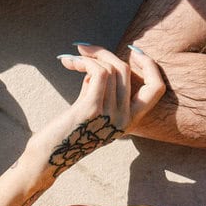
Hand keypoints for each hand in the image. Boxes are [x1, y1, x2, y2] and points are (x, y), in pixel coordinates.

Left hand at [37, 44, 164, 175]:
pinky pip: (98, 73)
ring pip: (110, 69)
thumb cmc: (67, 131)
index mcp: (130, 121)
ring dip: (88, 58)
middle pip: (125, 70)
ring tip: (71, 60)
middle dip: (104, 53)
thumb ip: (102, 89)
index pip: (156, 88)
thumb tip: (100, 63)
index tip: (132, 51)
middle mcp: (125, 120)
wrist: (48, 156)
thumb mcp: (92, 108)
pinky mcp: (92, 110)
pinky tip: (69, 63)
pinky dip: (84, 62)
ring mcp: (111, 116)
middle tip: (84, 49)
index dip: (149, 65)